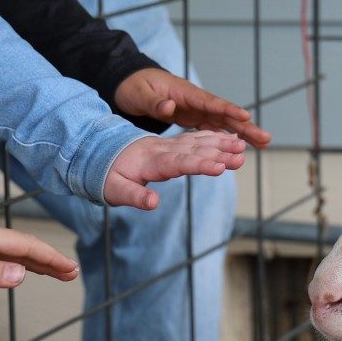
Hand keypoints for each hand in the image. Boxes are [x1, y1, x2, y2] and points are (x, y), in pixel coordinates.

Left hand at [0, 211, 78, 287]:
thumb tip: (23, 276)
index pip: (26, 247)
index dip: (51, 260)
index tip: (72, 271)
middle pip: (20, 247)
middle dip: (47, 261)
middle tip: (70, 274)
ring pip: (5, 251)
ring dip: (28, 261)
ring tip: (47, 271)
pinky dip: (6, 262)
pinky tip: (2, 268)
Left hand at [105, 130, 245, 209]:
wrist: (99, 153)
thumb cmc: (106, 176)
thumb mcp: (114, 190)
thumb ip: (134, 196)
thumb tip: (154, 203)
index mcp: (150, 161)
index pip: (179, 162)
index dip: (200, 164)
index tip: (220, 167)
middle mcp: (162, 150)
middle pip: (194, 150)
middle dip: (219, 153)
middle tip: (241, 156)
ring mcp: (168, 145)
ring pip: (197, 142)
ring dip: (220, 144)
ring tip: (242, 147)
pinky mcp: (171, 146)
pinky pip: (194, 139)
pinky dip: (212, 138)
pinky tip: (228, 139)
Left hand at [114, 68, 271, 147]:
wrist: (130, 84)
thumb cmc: (134, 88)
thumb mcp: (139, 96)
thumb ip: (155, 103)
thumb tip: (169, 108)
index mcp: (185, 93)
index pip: (210, 102)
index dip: (228, 109)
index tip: (245, 116)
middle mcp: (196, 101)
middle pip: (225, 114)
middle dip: (246, 126)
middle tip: (266, 138)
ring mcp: (196, 109)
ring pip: (224, 122)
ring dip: (243, 133)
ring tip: (264, 144)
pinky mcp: (194, 117)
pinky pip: (214, 128)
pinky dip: (228, 136)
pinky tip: (241, 146)